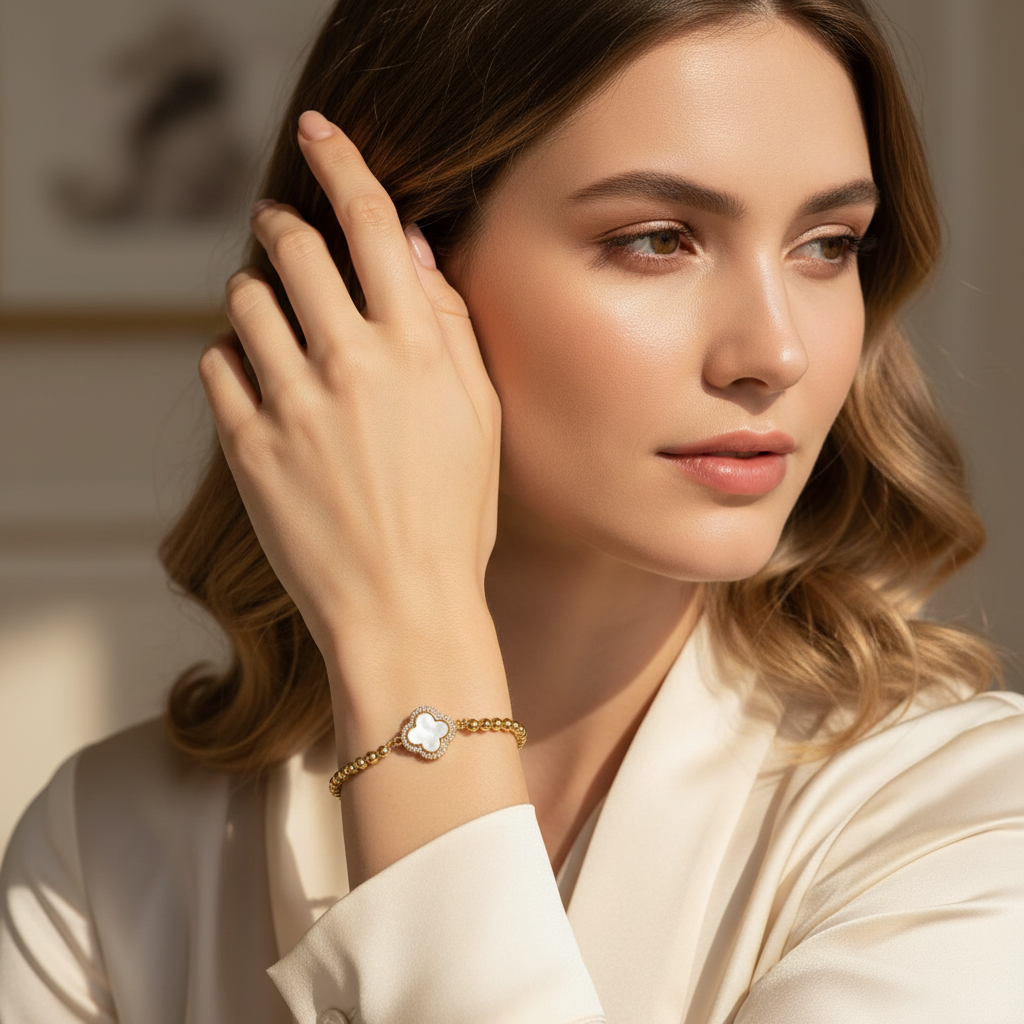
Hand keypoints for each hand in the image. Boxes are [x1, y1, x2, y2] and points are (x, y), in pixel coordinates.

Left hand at [199, 111, 500, 664]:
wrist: (403, 607)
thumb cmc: (455, 517)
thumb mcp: (481, 418)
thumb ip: (450, 327)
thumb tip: (411, 253)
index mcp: (416, 350)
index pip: (371, 224)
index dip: (343, 163)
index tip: (320, 131)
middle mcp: (350, 363)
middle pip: (295, 247)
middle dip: (286, 228)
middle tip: (285, 234)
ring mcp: (292, 403)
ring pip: (245, 299)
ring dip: (257, 292)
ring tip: (275, 318)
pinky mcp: (247, 445)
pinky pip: (217, 364)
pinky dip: (232, 357)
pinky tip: (261, 381)